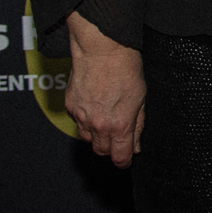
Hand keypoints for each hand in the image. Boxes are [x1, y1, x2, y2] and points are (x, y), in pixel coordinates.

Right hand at [65, 12, 145, 166]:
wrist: (102, 51)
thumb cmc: (126, 70)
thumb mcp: (141, 99)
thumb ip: (137, 126)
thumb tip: (135, 147)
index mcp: (119, 125)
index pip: (119, 157)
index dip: (124, 161)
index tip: (126, 160)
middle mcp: (98, 125)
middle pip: (100, 151)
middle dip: (110, 148)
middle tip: (118, 137)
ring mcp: (81, 117)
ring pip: (87, 138)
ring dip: (96, 135)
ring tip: (106, 117)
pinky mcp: (70, 107)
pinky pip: (77, 122)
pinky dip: (85, 119)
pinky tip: (94, 105)